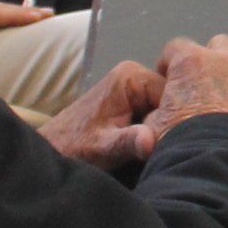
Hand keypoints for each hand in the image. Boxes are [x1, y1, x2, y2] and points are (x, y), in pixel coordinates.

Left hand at [39, 59, 166, 171]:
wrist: (51, 152)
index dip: (176, 118)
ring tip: (158, 147)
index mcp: (130, 76)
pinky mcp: (131, 100)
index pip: (175, 92)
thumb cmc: (74, 148)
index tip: (170, 140)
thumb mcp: (103, 148)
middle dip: (171, 122)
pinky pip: (156, 112)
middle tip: (164, 146)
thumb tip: (150, 141)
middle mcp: (134, 75)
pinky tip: (152, 144)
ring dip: (163, 126)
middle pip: (172, 98)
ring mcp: (132, 87)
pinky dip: (156, 128)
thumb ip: (127, 142)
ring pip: (166, 106)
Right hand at [148, 34, 227, 140]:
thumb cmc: (183, 144)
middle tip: (199, 85)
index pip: (176, 47)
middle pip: (218, 46)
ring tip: (221, 115)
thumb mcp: (153, 126)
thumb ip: (158, 110)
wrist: (220, 165)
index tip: (166, 79)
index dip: (168, 63)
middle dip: (209, 60)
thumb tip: (160, 115)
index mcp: (192, 63)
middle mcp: (225, 64)